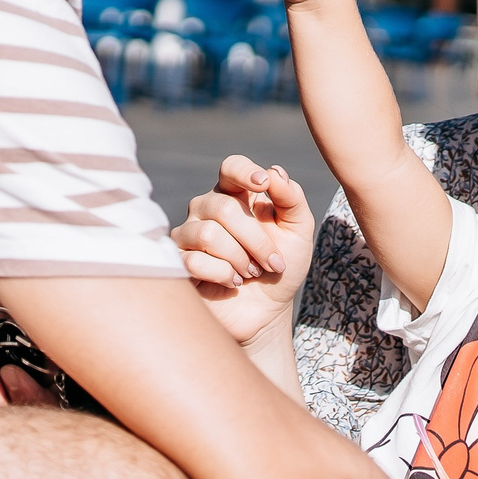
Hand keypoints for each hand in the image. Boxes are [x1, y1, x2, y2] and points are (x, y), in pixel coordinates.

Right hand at [170, 156, 314, 346]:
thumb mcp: (298, 232)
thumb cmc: (281, 266)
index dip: (244, 171)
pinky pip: (194, 260)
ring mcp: (189, 234)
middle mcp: (207, 208)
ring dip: (240, 259)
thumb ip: (291, 199)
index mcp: (236, 195)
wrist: (268, 310)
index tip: (263, 184)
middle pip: (225, 208)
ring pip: (208, 234)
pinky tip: (232, 282)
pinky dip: (223, 275)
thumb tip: (274, 172)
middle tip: (273, 263)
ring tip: (251, 273)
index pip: (231, 167)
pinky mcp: (179, 262)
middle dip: (257, 240)